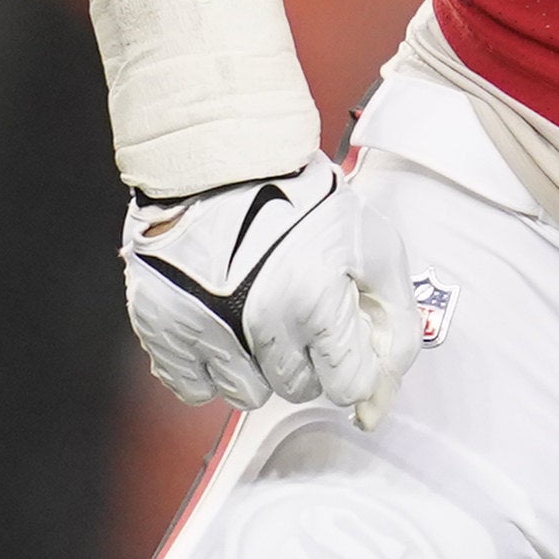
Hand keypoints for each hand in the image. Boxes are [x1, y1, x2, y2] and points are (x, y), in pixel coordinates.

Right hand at [122, 155, 407, 422]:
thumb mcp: (373, 246)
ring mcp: (205, 326)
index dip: (349, 361)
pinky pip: (194, 387)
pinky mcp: (163, 326)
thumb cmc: (299, 199)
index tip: (339, 336)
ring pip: (246, 394)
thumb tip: (379, 398)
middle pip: (297, 389)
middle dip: (304, 358)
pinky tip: (219, 326)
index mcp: (315, 299)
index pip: (347, 385)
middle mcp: (257, 319)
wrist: (219, 160)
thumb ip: (395, 324)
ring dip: (257, 365)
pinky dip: (209, 366)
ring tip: (254, 313)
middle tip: (293, 309)